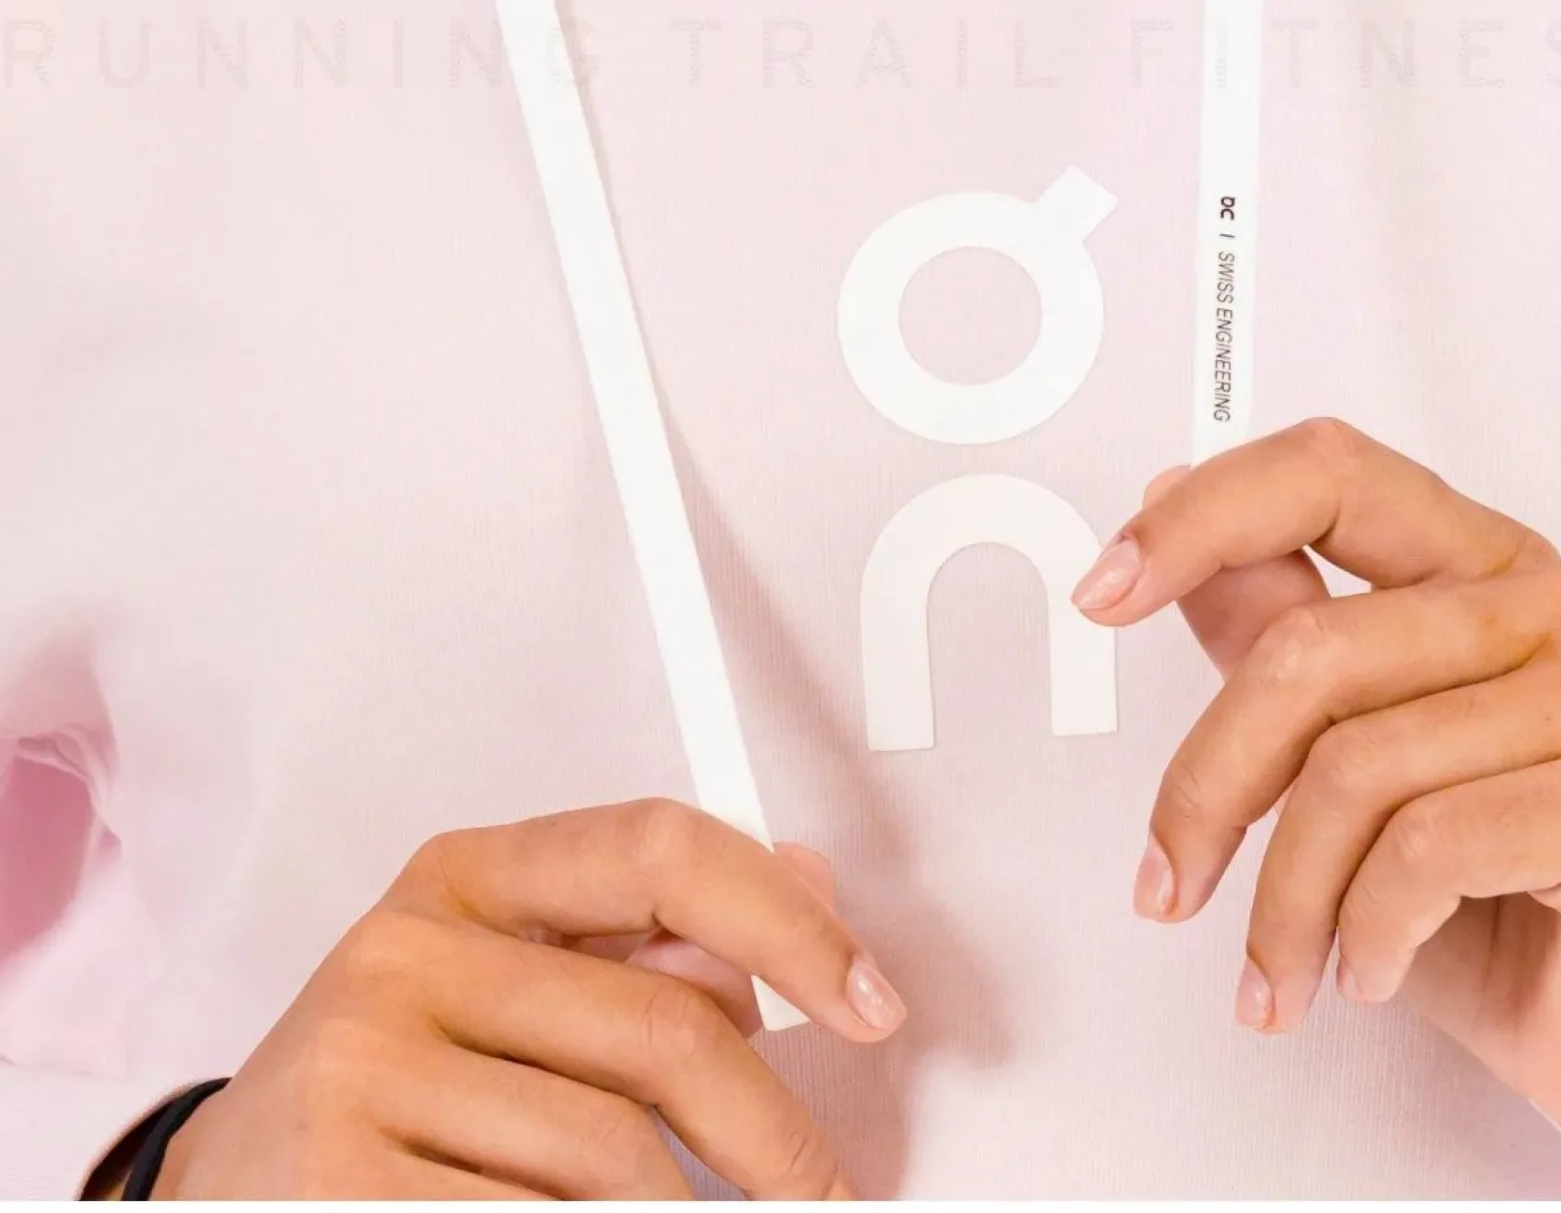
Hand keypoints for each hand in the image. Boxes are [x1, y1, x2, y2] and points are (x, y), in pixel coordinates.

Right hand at [154, 799, 905, 1198]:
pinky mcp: (341, 1186)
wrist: (225, 1191)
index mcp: (463, 876)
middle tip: (823, 1193)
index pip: (660, 849)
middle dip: (777, 1134)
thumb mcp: (496, 982)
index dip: (787, 925)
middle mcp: (407, 951)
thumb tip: (806, 891)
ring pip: (618, 1162)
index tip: (868, 1001)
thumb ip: (635, 939)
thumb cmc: (384, 1084)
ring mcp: (366, 1069)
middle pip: (665, 1031)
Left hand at [1073, 416, 1560, 1173]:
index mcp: (1481, 562)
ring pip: (1354, 767)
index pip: (1326, 475)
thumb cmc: (1511, 897)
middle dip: (1210, 783)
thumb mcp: (1356, 766)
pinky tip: (1370, 971)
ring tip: (1280, 969)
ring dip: (1284, 900)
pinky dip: (1364, 931)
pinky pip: (1425, 849)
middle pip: (1310, 648)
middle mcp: (1550, 602)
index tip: (1105, 588)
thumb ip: (1279, 638)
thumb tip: (1175, 526)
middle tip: (1167, 876)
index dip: (1200, 518)